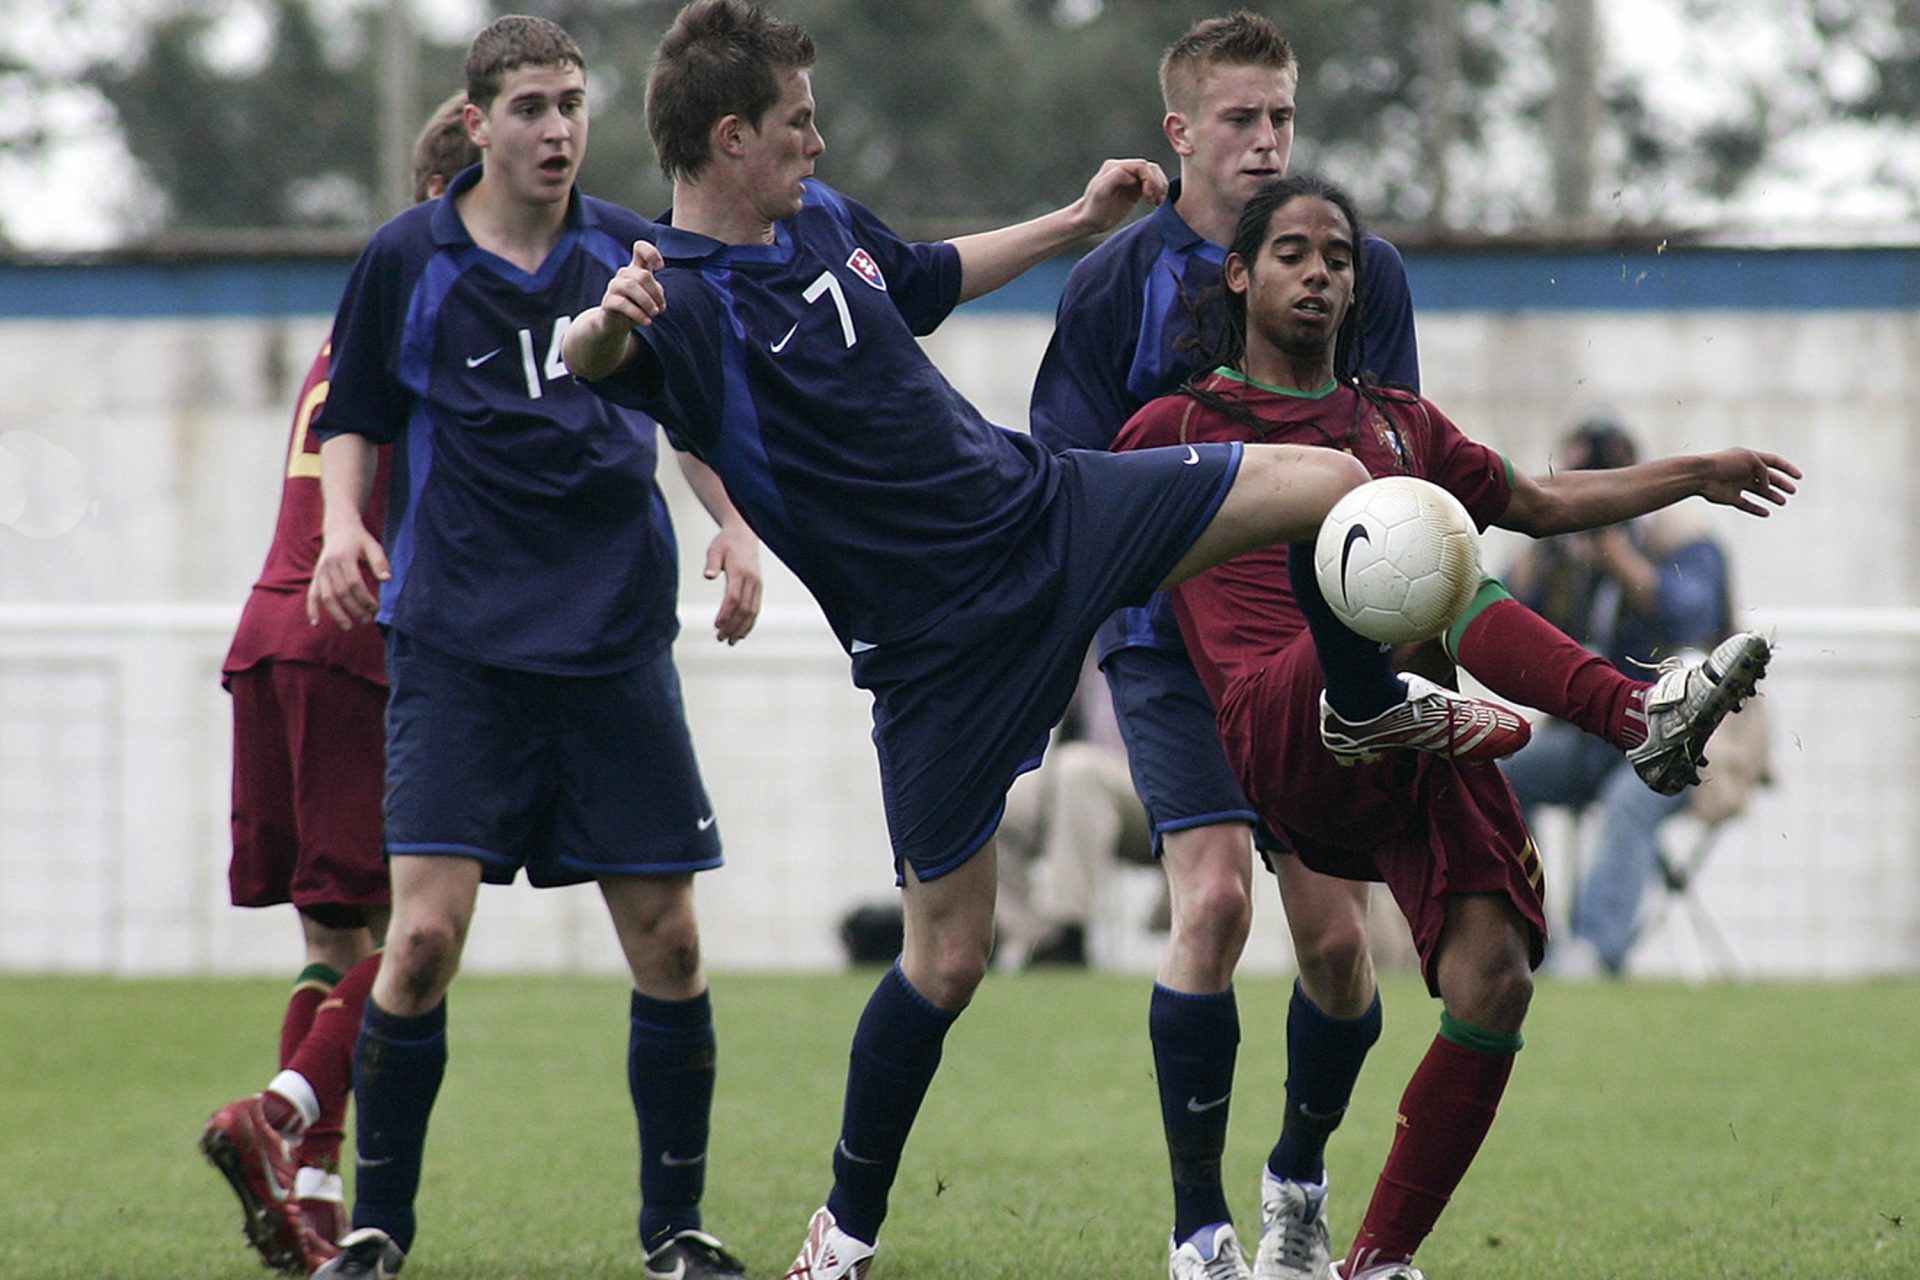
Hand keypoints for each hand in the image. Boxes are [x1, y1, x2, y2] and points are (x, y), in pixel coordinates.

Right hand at [307, 521, 389, 629]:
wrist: (338, 527)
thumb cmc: (359, 539)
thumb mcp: (372, 545)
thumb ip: (380, 562)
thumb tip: (387, 579)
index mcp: (344, 557)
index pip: (354, 583)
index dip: (364, 598)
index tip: (376, 608)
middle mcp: (329, 565)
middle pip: (341, 592)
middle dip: (354, 609)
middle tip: (367, 621)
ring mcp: (320, 571)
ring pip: (326, 596)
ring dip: (336, 614)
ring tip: (348, 627)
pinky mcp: (316, 576)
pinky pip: (312, 594)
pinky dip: (312, 609)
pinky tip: (315, 624)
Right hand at [598, 239, 667, 330]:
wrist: (616, 324)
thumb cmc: (637, 306)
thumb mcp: (651, 297)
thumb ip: (657, 291)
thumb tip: (658, 296)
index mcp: (636, 269)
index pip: (640, 249)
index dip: (651, 253)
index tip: (660, 267)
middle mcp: (624, 274)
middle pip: (643, 275)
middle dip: (655, 293)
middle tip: (661, 309)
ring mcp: (614, 286)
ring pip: (631, 286)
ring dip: (647, 302)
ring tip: (655, 314)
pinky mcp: (608, 301)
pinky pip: (622, 303)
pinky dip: (637, 313)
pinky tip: (647, 322)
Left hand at [702, 524, 762, 644]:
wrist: (744, 534)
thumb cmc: (726, 543)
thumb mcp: (715, 549)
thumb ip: (712, 563)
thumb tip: (709, 576)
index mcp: (740, 572)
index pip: (734, 597)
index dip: (726, 613)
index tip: (717, 625)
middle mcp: (752, 580)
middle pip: (744, 608)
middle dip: (733, 625)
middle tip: (721, 638)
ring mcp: (757, 585)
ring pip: (752, 611)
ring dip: (742, 628)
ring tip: (731, 641)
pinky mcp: (758, 588)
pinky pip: (755, 608)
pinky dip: (749, 622)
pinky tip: (741, 633)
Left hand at [1075, 158, 1168, 235]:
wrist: (1089, 222)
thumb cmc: (1093, 208)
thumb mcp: (1101, 191)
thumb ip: (1116, 177)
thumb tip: (1132, 176)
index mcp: (1115, 167)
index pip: (1141, 165)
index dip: (1150, 178)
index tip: (1148, 195)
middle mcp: (1124, 169)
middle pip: (1150, 168)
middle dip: (1157, 183)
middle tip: (1156, 200)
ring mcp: (1130, 179)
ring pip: (1154, 175)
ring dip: (1160, 187)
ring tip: (1157, 201)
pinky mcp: (1134, 189)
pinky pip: (1152, 184)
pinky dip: (1158, 191)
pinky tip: (1156, 202)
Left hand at [1699, 449, 1800, 515]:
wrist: (1701, 475)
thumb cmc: (1726, 464)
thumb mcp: (1751, 461)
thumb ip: (1764, 472)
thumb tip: (1767, 487)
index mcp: (1750, 458)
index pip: (1773, 461)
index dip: (1787, 468)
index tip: (1799, 477)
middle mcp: (1744, 471)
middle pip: (1767, 477)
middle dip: (1781, 484)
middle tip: (1792, 491)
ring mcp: (1737, 484)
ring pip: (1758, 491)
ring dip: (1771, 496)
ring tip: (1783, 502)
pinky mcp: (1730, 497)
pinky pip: (1746, 504)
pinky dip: (1756, 509)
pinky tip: (1767, 512)